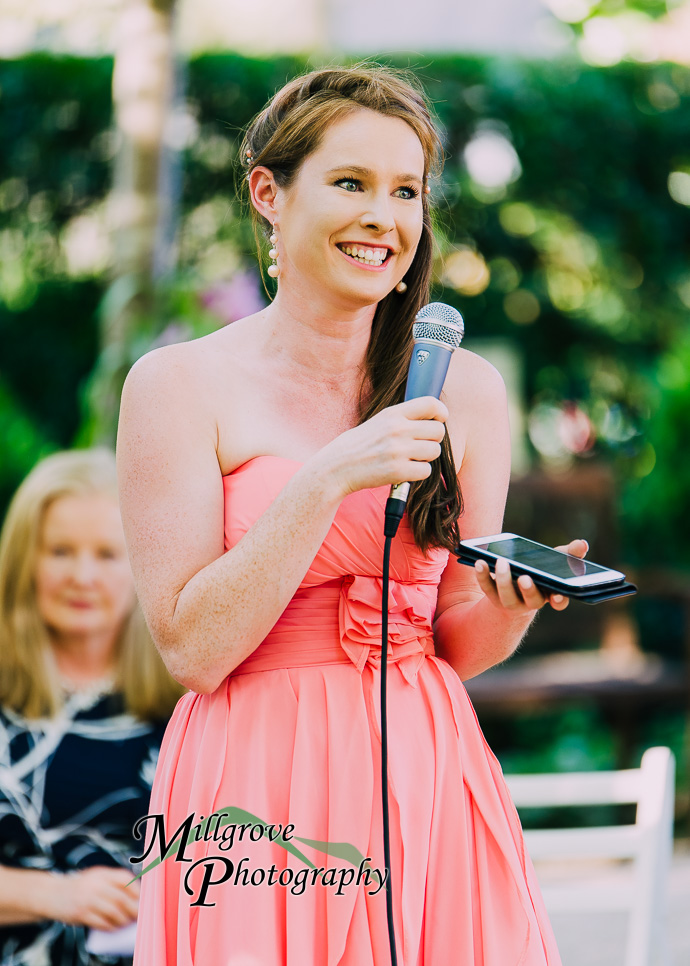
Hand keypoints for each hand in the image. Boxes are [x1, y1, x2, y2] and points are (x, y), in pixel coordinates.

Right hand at [47, 866, 138, 930]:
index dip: (136, 890)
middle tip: (138, 916)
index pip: (125, 879)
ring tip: (126, 923)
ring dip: (123, 920)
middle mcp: (95, 884)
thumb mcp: (96, 878)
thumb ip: (112, 884)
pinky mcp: (80, 913)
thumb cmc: (80, 888)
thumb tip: (134, 900)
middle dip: (133, 909)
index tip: (142, 899)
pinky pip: (101, 923)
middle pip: (121, 898)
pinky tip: (114, 928)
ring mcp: (87, 899)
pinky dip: (110, 927)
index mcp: (102, 873)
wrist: (52, 894)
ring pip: (113, 912)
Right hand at [315, 396, 447, 497]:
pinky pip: (426, 471)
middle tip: (420, 446)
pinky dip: (418, 474)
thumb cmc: (360, 445)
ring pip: (435, 452)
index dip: (441, 412)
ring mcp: (398, 450)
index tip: (439, 420)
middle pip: (438, 430)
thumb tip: (433, 418)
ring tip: (410, 459)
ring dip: (426, 458)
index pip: (431, 404)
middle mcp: (397, 429)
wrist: (336, 467)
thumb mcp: (379, 422)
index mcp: (392, 414)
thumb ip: (403, 418)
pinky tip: (404, 471)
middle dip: (433, 440)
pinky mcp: (398, 471)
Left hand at [474, 538, 589, 615]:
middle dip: (529, 589)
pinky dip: (482, 576)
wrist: (516, 587)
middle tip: (525, 577)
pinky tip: (480, 561)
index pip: (559, 601)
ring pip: (507, 596)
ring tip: (501, 562)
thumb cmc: (542, 571)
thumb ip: (570, 553)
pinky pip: (487, 589)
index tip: (556, 595)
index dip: (558, 600)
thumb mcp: (556, 561)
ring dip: (503, 580)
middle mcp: (532, 602)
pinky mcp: (494, 598)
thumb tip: (582, 544)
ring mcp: (512, 602)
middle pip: (532, 599)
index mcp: (551, 594)